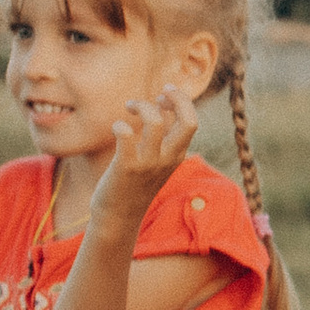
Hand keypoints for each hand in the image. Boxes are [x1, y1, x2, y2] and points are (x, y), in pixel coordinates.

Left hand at [94, 84, 201, 222]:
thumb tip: (162, 107)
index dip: (181, 101)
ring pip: (155, 123)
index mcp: (177, 155)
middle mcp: (168, 159)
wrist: (118, 217)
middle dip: (176, 98)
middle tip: (159, 92)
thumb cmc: (134, 184)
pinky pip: (126, 135)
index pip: (192, 121)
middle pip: (188, 121)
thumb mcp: (156, 160)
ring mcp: (148, 163)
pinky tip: (117, 127)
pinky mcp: (126, 167)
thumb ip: (162, 137)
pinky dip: (120, 125)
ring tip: (130, 106)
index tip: (164, 93)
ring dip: (143, 106)